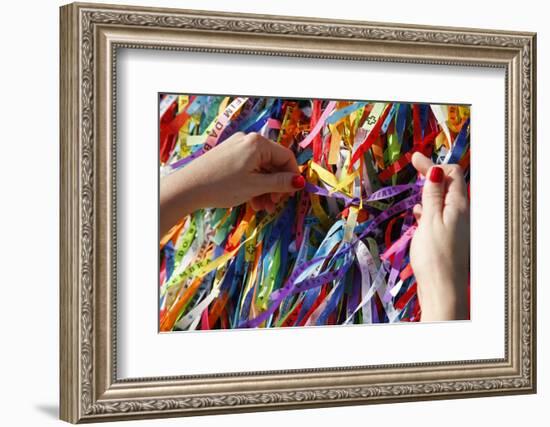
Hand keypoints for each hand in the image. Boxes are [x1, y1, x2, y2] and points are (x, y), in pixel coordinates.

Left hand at [160, 132, 303, 234]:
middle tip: (274, 204)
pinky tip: (251, 201)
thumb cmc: (222, 186)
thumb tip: (300, 182)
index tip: (291, 194)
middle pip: (273, 163)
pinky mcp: (227, 156)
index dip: (292, 176)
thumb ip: (279, 183)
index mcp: (258, 143)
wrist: (187, 188)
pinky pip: (248, 169)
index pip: (286, 157)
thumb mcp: (255, 186)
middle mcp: (248, 141)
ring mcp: (236, 148)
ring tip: (261, 207)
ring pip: (260, 169)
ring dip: (264, 189)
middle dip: (276, 186)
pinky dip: (253, 184)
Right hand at [409, 152, 469, 320]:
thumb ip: (433, 195)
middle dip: (432, 174)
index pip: (451, 174)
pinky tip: (418, 214)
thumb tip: (435, 170)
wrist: (442, 289)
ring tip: (414, 189)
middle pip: (449, 185)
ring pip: (443, 201)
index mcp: (459, 205)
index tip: (414, 158)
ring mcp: (456, 226)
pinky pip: (440, 215)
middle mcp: (461, 213)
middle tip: (414, 165)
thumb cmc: (435, 255)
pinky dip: (429, 209)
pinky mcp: (448, 238)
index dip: (433, 164)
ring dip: (429, 192)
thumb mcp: (430, 220)